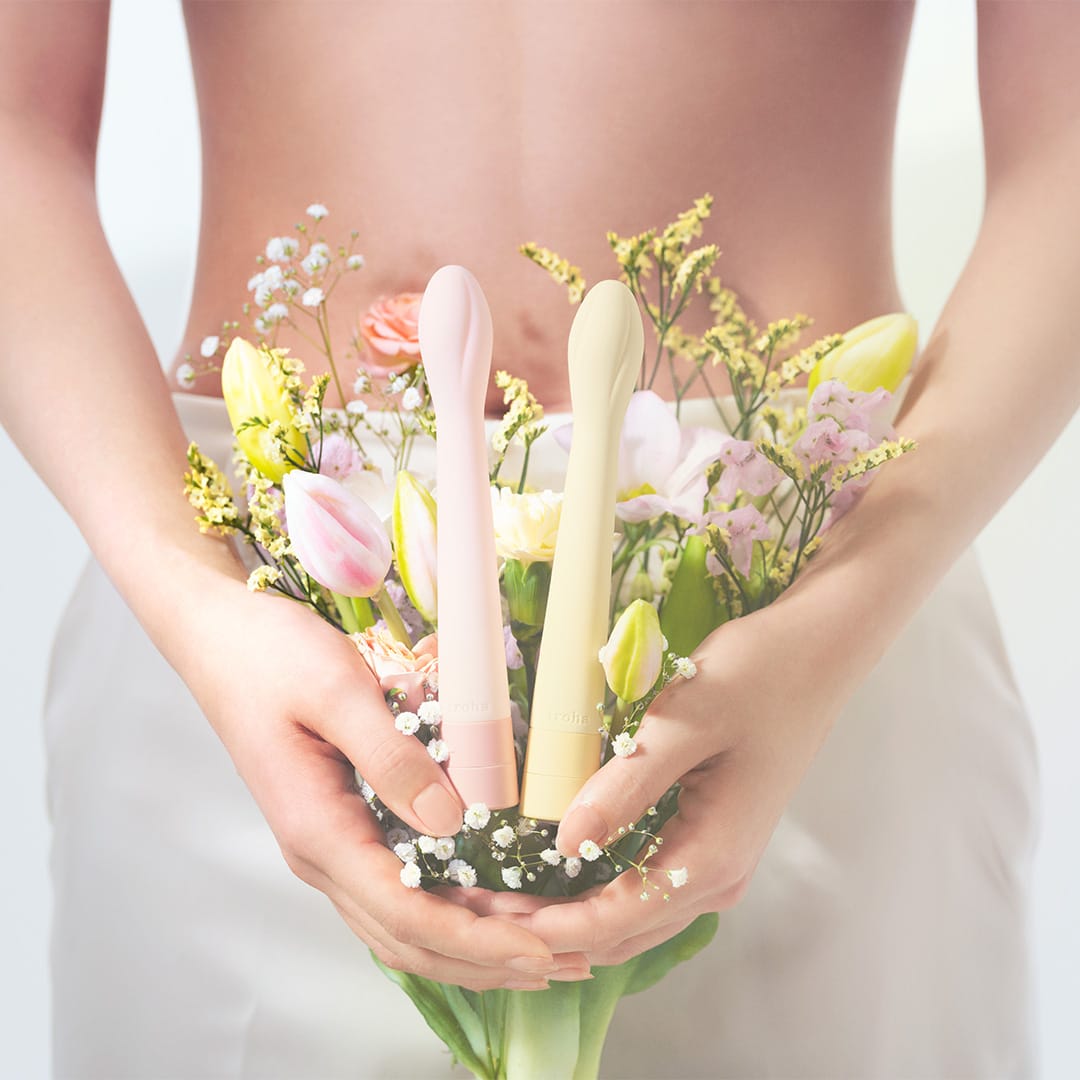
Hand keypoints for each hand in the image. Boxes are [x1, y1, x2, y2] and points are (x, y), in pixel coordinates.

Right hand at [169, 564, 586, 990]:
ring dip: (474, 940)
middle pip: (410, 937)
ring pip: (406, 921)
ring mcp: (333, 843)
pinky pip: (402, 886)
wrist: (222, 637)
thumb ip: (390, 756)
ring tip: (545, 945)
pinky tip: (494, 899)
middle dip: (487, 958)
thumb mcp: (336, 690)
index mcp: (318, 830)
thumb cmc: (269, 656)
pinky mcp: (346, 823)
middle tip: (567, 960)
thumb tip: (450, 822)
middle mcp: (324, 854)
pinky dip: (452, 905)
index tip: (540, 950)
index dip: (476, 939)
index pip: (405, 914)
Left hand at [476, 601, 839, 965]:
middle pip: (617, 930)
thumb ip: (627, 786)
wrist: (816, 651)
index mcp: (712, 857)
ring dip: (565, 913)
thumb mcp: (684, 722)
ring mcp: (714, 860)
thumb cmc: (757, 676)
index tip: (480, 916)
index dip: (545, 927)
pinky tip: (550, 871)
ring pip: (628, 913)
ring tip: (498, 895)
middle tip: (470, 907)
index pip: (614, 921)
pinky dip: (593, 889)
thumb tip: (565, 844)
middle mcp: (716, 876)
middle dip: (544, 930)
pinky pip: (641, 883)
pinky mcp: (705, 837)